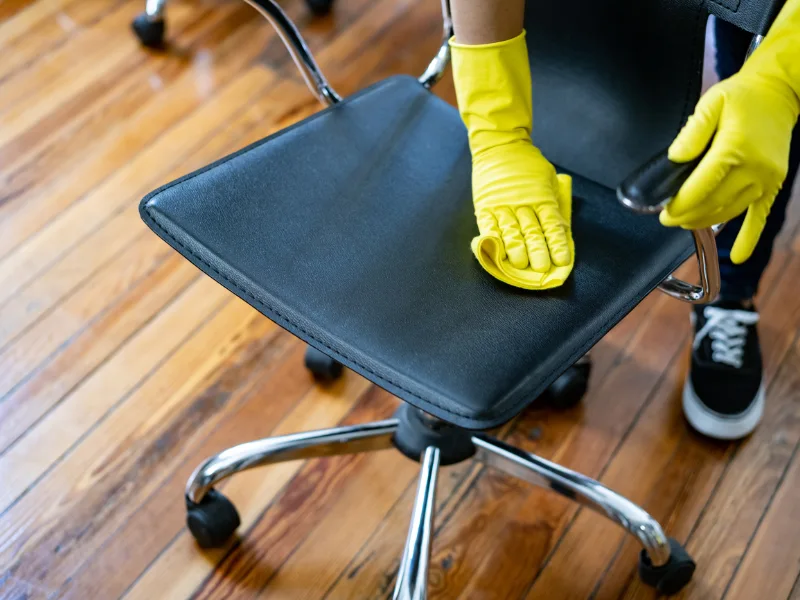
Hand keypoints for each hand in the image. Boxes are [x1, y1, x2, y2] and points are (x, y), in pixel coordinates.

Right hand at [472, 140, 570, 271]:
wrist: (500, 145)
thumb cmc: (528, 164)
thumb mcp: (548, 179)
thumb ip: (552, 202)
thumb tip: (560, 229)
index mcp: (542, 197)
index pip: (552, 225)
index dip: (557, 244)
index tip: (562, 260)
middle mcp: (523, 203)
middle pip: (531, 231)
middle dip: (537, 252)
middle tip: (541, 268)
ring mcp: (502, 205)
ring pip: (510, 232)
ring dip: (516, 250)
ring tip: (520, 265)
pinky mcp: (485, 206)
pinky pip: (489, 226)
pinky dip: (493, 240)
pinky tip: (498, 252)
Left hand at [660, 72, 798, 263]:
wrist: (778, 93)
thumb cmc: (741, 98)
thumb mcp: (710, 104)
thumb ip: (690, 133)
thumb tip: (674, 159)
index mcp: (734, 149)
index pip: (701, 188)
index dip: (680, 205)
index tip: (663, 213)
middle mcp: (753, 169)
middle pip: (713, 204)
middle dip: (687, 217)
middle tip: (667, 219)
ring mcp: (766, 179)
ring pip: (730, 213)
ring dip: (705, 222)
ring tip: (685, 223)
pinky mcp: (773, 184)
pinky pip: (760, 215)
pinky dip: (749, 237)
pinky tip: (738, 256)